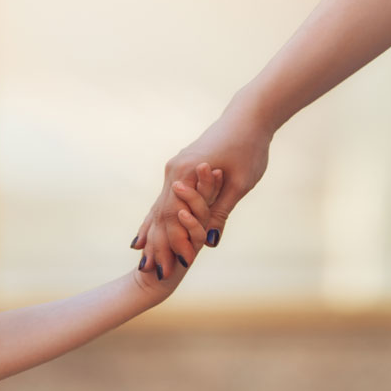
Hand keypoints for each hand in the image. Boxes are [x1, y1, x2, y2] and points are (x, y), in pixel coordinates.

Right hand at [133, 97, 273, 277]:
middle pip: (160, 213)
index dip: (171, 243)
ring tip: (141, 259)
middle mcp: (174, 171)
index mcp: (187, 173)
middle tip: (149, 272)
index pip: (173, 216)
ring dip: (151, 233)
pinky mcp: (179, 168)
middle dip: (155, 244)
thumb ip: (221, 212)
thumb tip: (211, 241)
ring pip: (158, 207)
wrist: (247, 118)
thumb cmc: (249, 149)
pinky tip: (144, 233)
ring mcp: (174, 169)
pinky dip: (155, 218)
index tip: (170, 267)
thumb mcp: (240, 184)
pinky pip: (163, 198)